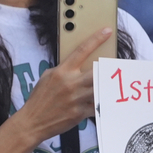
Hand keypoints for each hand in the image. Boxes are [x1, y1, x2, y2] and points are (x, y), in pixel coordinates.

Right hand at [15, 27, 111, 142]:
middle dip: (109, 67)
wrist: (33, 121)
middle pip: (97, 70)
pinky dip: (103, 103)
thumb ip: (62, 70)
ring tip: (116, 85)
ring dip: (108, 85)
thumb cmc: (39, 99)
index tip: (107, 31)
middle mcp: (71, 83)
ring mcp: (77, 98)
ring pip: (101, 88)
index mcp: (62, 71)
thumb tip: (76, 65)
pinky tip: (106, 102)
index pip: (81, 50)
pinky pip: (98, 105)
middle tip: (119, 65)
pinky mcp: (80, 112)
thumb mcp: (47, 77)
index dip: (96, 39)